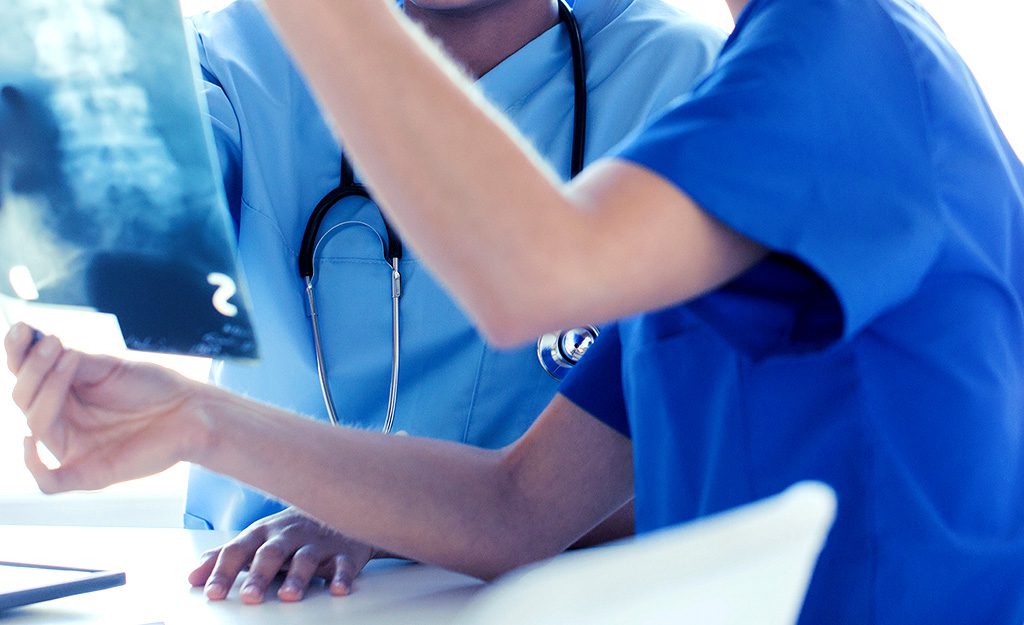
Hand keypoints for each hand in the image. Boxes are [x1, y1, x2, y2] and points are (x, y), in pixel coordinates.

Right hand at [4, 323, 200, 491]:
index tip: (21, 329)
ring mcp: (73, 448)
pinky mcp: (89, 473)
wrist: (191, 410)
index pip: (25, 377)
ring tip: (69, 359)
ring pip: (36, 425)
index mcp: (61, 394)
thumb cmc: (153, 387)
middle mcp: (61, 421)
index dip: (18, 354)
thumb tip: (34, 343)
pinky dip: (33, 464)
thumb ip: (72, 361)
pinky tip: (31, 437)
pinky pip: (48, 481)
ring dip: (47, 390)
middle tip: (54, 343)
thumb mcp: (109, 367)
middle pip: (23, 398)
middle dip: (34, 368)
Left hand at [188, 508, 375, 603]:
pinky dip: (342, 575)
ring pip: (306, 558)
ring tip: (289, 595)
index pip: (238, 550)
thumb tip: (192, 577)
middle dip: (259, 575)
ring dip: (298, 576)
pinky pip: (344, 563)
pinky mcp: (344, 551)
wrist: (341, 507)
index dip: (223, 571)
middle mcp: (288, 535)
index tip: (211, 593)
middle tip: (249, 597)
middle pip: (271, 553)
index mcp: (263, 533)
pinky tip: (338, 589)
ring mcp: (317, 542)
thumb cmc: (292, 530)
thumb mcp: (258, 537)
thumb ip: (227, 556)